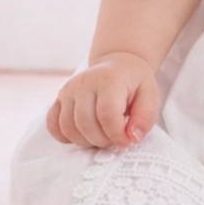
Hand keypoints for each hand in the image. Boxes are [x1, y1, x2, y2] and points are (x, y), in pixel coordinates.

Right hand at [46, 51, 160, 149]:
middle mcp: (84, 83)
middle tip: (115, 138)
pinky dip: (66, 136)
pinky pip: (53, 125)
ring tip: (102, 136)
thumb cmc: (135, 82)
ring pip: (68, 127)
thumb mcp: (150, 95)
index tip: (127, 140)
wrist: (119, 64)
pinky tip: (83, 135)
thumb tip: (132, 138)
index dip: (117, 134)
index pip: (107, 115)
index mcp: (109, 80)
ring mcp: (68, 90)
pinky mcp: (59, 98)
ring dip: (86, 141)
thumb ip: (145, 117)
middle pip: (86, 124)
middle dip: (103, 140)